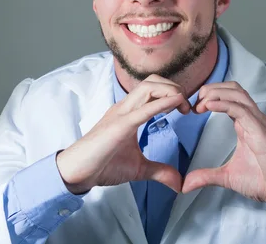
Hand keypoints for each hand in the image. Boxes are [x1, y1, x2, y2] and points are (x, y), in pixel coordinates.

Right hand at [56, 74, 191, 194]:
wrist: (78, 172)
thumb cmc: (102, 164)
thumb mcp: (138, 169)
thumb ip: (159, 171)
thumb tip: (178, 183)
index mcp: (129, 112)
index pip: (154, 89)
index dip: (173, 93)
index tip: (186, 110)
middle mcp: (125, 107)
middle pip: (153, 81)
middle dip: (175, 88)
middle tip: (187, 108)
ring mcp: (121, 114)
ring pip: (149, 86)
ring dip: (171, 91)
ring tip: (182, 107)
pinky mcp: (119, 126)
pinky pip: (143, 109)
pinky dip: (162, 103)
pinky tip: (176, 104)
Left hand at [181, 82, 265, 223]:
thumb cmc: (263, 181)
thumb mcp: (227, 177)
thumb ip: (206, 176)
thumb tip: (186, 184)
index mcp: (247, 123)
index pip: (229, 96)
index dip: (210, 96)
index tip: (194, 108)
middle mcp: (254, 118)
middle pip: (233, 88)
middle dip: (211, 89)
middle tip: (195, 103)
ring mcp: (259, 123)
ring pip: (238, 93)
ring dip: (216, 93)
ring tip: (200, 103)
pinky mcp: (261, 131)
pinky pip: (242, 110)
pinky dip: (224, 104)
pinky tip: (209, 106)